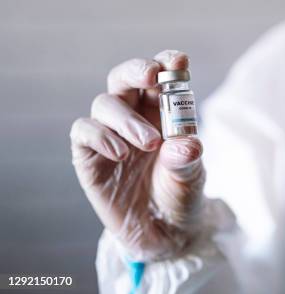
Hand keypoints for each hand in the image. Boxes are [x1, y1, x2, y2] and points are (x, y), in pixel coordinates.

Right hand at [70, 50, 204, 260]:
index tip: (178, 61)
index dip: (166, 62)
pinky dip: (100, 136)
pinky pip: (83, 131)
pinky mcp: (88, 156)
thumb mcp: (191, 177)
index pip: (160, 76)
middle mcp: (134, 115)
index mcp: (162, 110)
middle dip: (137, 70)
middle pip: (124, 78)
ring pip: (105, 103)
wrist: (163, 232)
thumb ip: (187, 158)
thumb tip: (188, 143)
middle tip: (153, 75)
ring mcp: (110, 134)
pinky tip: (120, 154)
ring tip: (150, 143)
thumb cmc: (179, 194)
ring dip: (127, 119)